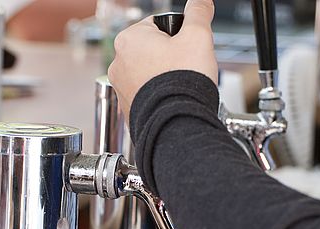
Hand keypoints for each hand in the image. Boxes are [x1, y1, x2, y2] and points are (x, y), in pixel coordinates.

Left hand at [108, 0, 217, 118]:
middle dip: (170, 59)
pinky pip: (146, 99)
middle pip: (152, 53)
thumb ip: (198, 12)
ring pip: (148, 77)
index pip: (157, 26)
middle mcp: (118, 65)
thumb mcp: (197, 36)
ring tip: (179, 88)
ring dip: (164, 80)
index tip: (186, 50)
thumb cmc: (182, 82)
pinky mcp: (128, 112)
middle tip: (185, 70)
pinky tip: (172, 102)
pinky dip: (159, 100)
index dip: (178, 37)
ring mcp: (121, 91)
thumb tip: (201, 2)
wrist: (177, 125)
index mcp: (129, 40)